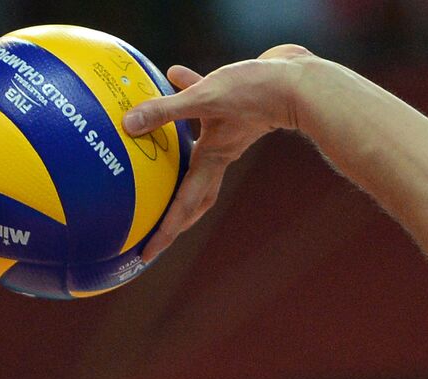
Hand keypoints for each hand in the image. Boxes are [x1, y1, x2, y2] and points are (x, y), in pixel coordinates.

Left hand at [123, 45, 315, 263]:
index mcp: (213, 159)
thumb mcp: (204, 98)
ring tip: (157, 163)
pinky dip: (188, 95)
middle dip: (177, 217)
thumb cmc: (255, 91)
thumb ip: (166, 110)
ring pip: (199, 154)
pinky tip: (175, 74)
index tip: (147, 254)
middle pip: (196, 195)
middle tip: (157, 231)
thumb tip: (129, 124)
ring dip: (179, 163)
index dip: (166, 231)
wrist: (298, 78)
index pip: (184, 204)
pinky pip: (205, 108)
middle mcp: (221, 153)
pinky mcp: (236, 108)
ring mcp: (230, 133)